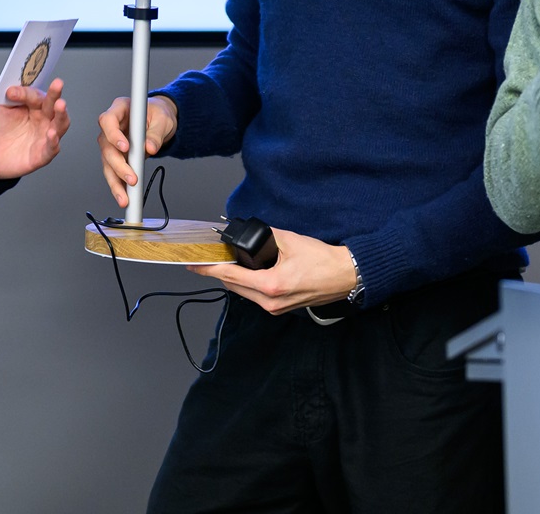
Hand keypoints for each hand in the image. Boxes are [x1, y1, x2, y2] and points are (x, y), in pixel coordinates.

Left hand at [0, 79, 70, 179]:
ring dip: (62, 115)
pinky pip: (52, 148)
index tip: (11, 92)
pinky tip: (52, 134)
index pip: (36, 95)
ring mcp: (46, 136)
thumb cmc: (1, 129)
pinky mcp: (43, 154)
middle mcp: (45, 120)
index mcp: (36, 106)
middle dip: (56, 94)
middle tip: (57, 83)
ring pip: (61, 125)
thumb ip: (9, 98)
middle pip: (54, 105)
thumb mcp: (3, 109)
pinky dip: (54, 142)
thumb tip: (12, 89)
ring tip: (60, 105)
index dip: (26, 93)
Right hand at [96, 94, 177, 207]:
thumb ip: (156, 133)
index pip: (108, 120)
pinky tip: (124, 197)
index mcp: (120, 109)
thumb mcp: (163, 119)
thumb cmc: (158, 114)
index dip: (113, 134)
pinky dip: (119, 186)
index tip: (125, 147)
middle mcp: (112, 126)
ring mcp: (112, 142)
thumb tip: (150, 148)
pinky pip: (114, 172)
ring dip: (116, 182)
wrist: (159, 121)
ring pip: (107, 163)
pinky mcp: (117, 156)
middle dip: (118, 165)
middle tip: (132, 178)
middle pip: (106, 146)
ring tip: (125, 197)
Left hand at [188, 229, 358, 314]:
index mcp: (270, 285)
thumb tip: (249, 233)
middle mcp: (270, 301)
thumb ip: (266, 236)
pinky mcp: (281, 307)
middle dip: (221, 271)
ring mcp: (275, 308)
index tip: (194, 264)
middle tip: (210, 257)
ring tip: (227, 262)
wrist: (345, 276)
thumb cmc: (323, 261)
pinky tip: (246, 272)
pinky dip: (247, 283)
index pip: (230, 276)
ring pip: (243, 292)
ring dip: (234, 278)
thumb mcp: (291, 241)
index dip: (209, 269)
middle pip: (233, 286)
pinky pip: (255, 296)